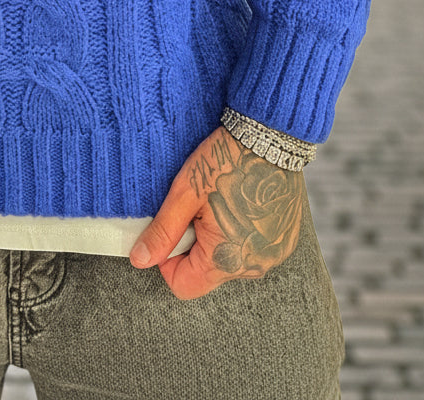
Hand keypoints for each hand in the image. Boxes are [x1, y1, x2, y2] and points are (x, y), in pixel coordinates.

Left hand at [129, 125, 303, 299]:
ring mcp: (273, 255)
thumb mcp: (185, 193)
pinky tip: (243, 204)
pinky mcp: (284, 241)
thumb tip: (139, 260)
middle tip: (199, 209)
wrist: (271, 137)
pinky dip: (242, 234)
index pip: (183, 285)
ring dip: (220, 240)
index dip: (168, 261)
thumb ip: (163, 232)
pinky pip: (254, 250)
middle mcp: (254, 266)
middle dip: (195, 246)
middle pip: (207, 273)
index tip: (172, 228)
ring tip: (222, 203)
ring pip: (231, 261)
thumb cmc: (226, 161)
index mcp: (226, 259)